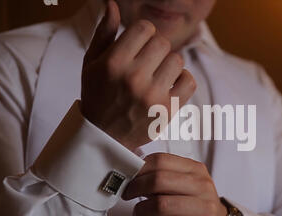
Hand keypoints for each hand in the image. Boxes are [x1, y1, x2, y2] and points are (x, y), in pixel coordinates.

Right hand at [81, 0, 195, 150]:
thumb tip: (112, 4)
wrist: (104, 136)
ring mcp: (152, 95)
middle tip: (147, 62)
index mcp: (114, 63)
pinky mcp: (167, 110)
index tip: (138, 45)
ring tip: (157, 74)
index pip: (145, 28)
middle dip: (156, 49)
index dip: (143, 33)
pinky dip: (183, 80)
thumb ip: (104, 32)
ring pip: (177, 60)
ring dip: (169, 64)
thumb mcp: (92, 63)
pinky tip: (169, 84)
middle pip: (162, 43)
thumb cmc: (98, 94)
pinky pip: (189, 81)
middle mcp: (133, 78)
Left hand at [122, 153, 227, 215]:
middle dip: (136, 187)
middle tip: (127, 194)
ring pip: (161, 205)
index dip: (140, 168)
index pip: (162, 160)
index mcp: (196, 169)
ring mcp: (204, 207)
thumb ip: (164, 176)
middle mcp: (202, 185)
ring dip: (141, 210)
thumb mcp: (185, 184)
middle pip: (159, 180)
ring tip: (137, 213)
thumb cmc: (195, 204)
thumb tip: (133, 173)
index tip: (129, 177)